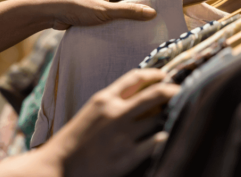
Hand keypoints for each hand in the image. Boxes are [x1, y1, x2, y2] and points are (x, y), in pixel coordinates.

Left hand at [39, 0, 156, 29]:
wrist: (49, 12)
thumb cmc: (75, 7)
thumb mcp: (104, 11)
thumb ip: (129, 12)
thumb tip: (153, 13)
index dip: (144, 4)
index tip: (151, 18)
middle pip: (128, 0)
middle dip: (133, 13)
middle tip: (142, 28)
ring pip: (119, 9)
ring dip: (122, 19)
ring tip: (130, 32)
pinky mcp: (94, 8)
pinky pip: (110, 14)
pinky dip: (113, 22)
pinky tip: (117, 33)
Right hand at [42, 69, 179, 176]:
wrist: (58, 166)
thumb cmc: (74, 141)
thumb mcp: (90, 113)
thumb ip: (112, 103)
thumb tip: (139, 98)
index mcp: (104, 99)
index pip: (135, 77)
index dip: (154, 74)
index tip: (165, 76)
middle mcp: (115, 112)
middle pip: (155, 93)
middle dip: (172, 90)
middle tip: (182, 91)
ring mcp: (123, 134)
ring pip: (159, 117)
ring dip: (170, 115)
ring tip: (177, 114)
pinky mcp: (128, 156)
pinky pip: (157, 141)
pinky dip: (166, 137)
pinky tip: (169, 136)